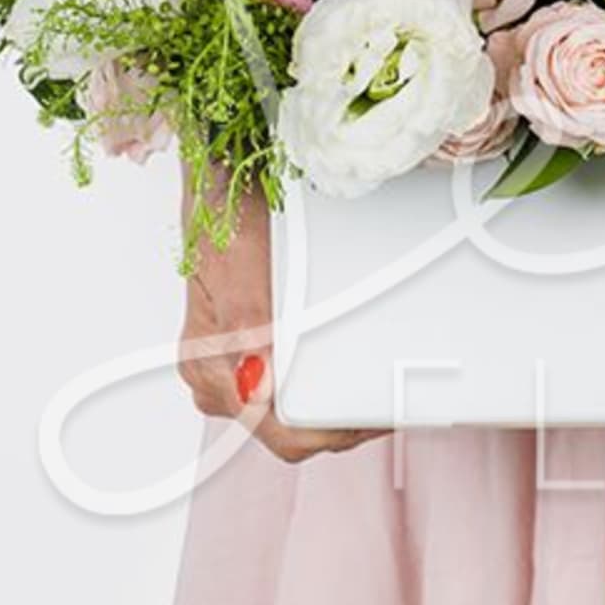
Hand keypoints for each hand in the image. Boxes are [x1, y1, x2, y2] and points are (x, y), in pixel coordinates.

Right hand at [177, 166, 383, 464]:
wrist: (220, 173)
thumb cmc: (224, 212)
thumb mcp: (236, 262)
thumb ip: (243, 325)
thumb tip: (255, 385)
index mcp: (211, 367)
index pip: (281, 432)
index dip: (335, 430)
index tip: (379, 412)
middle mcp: (219, 374)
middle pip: (292, 425)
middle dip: (344, 417)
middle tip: (393, 396)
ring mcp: (235, 361)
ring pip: (294, 405)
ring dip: (338, 397)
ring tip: (381, 379)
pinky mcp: (251, 343)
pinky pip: (293, 377)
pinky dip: (328, 374)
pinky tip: (355, 358)